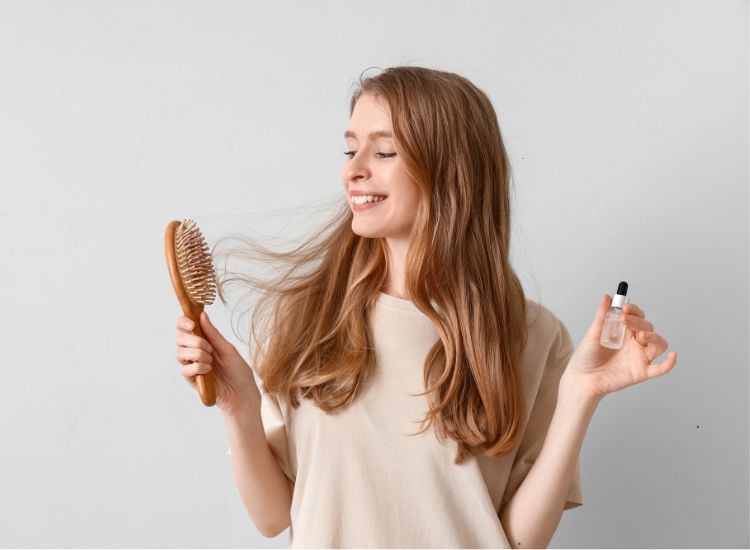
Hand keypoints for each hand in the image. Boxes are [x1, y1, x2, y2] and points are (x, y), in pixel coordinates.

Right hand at [175, 311, 260, 415]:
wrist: (243, 393)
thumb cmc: (238, 370)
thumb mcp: (228, 349)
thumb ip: (213, 334)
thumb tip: (202, 315)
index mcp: (203, 341)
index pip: (184, 327)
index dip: (183, 322)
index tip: (192, 324)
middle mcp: (195, 352)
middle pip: (179, 338)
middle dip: (193, 340)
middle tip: (209, 347)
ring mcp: (192, 365)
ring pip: (179, 353)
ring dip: (196, 354)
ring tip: (211, 360)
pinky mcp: (191, 379)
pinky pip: (184, 369)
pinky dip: (197, 367)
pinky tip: (209, 370)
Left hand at [560, 294, 677, 401]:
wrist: (582, 378)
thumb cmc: (587, 357)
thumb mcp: (593, 334)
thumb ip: (602, 316)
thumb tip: (607, 297)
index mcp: (625, 332)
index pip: (637, 316)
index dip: (634, 310)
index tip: (624, 307)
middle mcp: (635, 343)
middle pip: (648, 327)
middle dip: (639, 321)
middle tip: (625, 320)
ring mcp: (640, 357)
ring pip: (659, 344)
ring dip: (654, 337)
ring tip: (640, 335)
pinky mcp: (641, 372)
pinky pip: (661, 368)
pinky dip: (670, 363)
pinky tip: (673, 355)